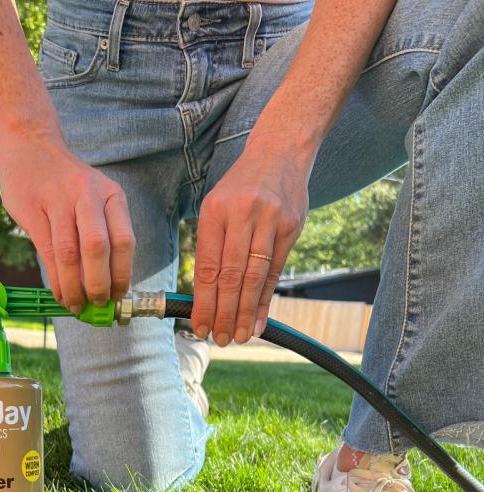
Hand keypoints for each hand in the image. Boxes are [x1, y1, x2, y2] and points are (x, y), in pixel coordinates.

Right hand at [0, 135, 135, 312]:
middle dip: (99, 284)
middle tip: (97, 304)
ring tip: (76, 306)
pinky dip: (55, 279)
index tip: (118, 297)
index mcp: (111, 194)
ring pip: (70, 254)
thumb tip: (107, 283)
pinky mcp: (33, 210)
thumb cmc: (66, 182)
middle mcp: (88, 195)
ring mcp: (59, 200)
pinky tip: (59, 293)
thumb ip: (102, 232)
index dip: (122, 274)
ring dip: (74, 287)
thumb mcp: (94, 197)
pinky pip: (47, 252)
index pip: (124, 241)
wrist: (30, 145)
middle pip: (98, 248)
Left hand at [191, 141, 309, 345]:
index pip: (207, 266)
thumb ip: (212, 248)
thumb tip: (205, 297)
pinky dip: (266, 299)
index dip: (203, 301)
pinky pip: (275, 272)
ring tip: (239, 336)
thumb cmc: (241, 188)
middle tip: (219, 338)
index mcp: (215, 212)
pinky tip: (259, 320)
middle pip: (231, 275)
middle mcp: (242, 215)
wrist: (281, 152)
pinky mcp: (291, 227)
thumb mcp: (217, 207)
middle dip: (224, 312)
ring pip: (254, 276)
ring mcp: (269, 221)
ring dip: (246, 312)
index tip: (199, 325)